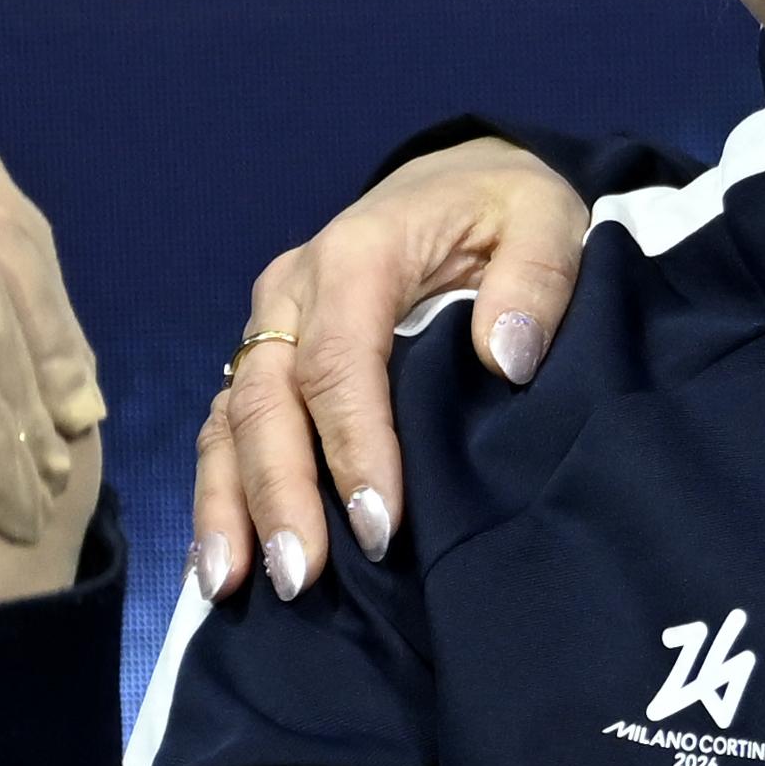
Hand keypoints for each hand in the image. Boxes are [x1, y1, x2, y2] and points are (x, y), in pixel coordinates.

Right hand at [188, 137, 595, 603]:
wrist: (457, 179)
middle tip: (303, 576)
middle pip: (267, 400)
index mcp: (359, 254)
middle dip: (279, 493)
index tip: (380, 525)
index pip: (340, 362)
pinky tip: (218, 564)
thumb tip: (504, 359)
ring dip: (230, 505)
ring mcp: (270, 326)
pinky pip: (225, 429)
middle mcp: (294, 292)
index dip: (354, 446)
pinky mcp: (264, 357)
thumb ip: (536, 278)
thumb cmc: (503, 205)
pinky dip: (219, 494)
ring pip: (230, 420)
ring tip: (232, 586)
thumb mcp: (545, 216)